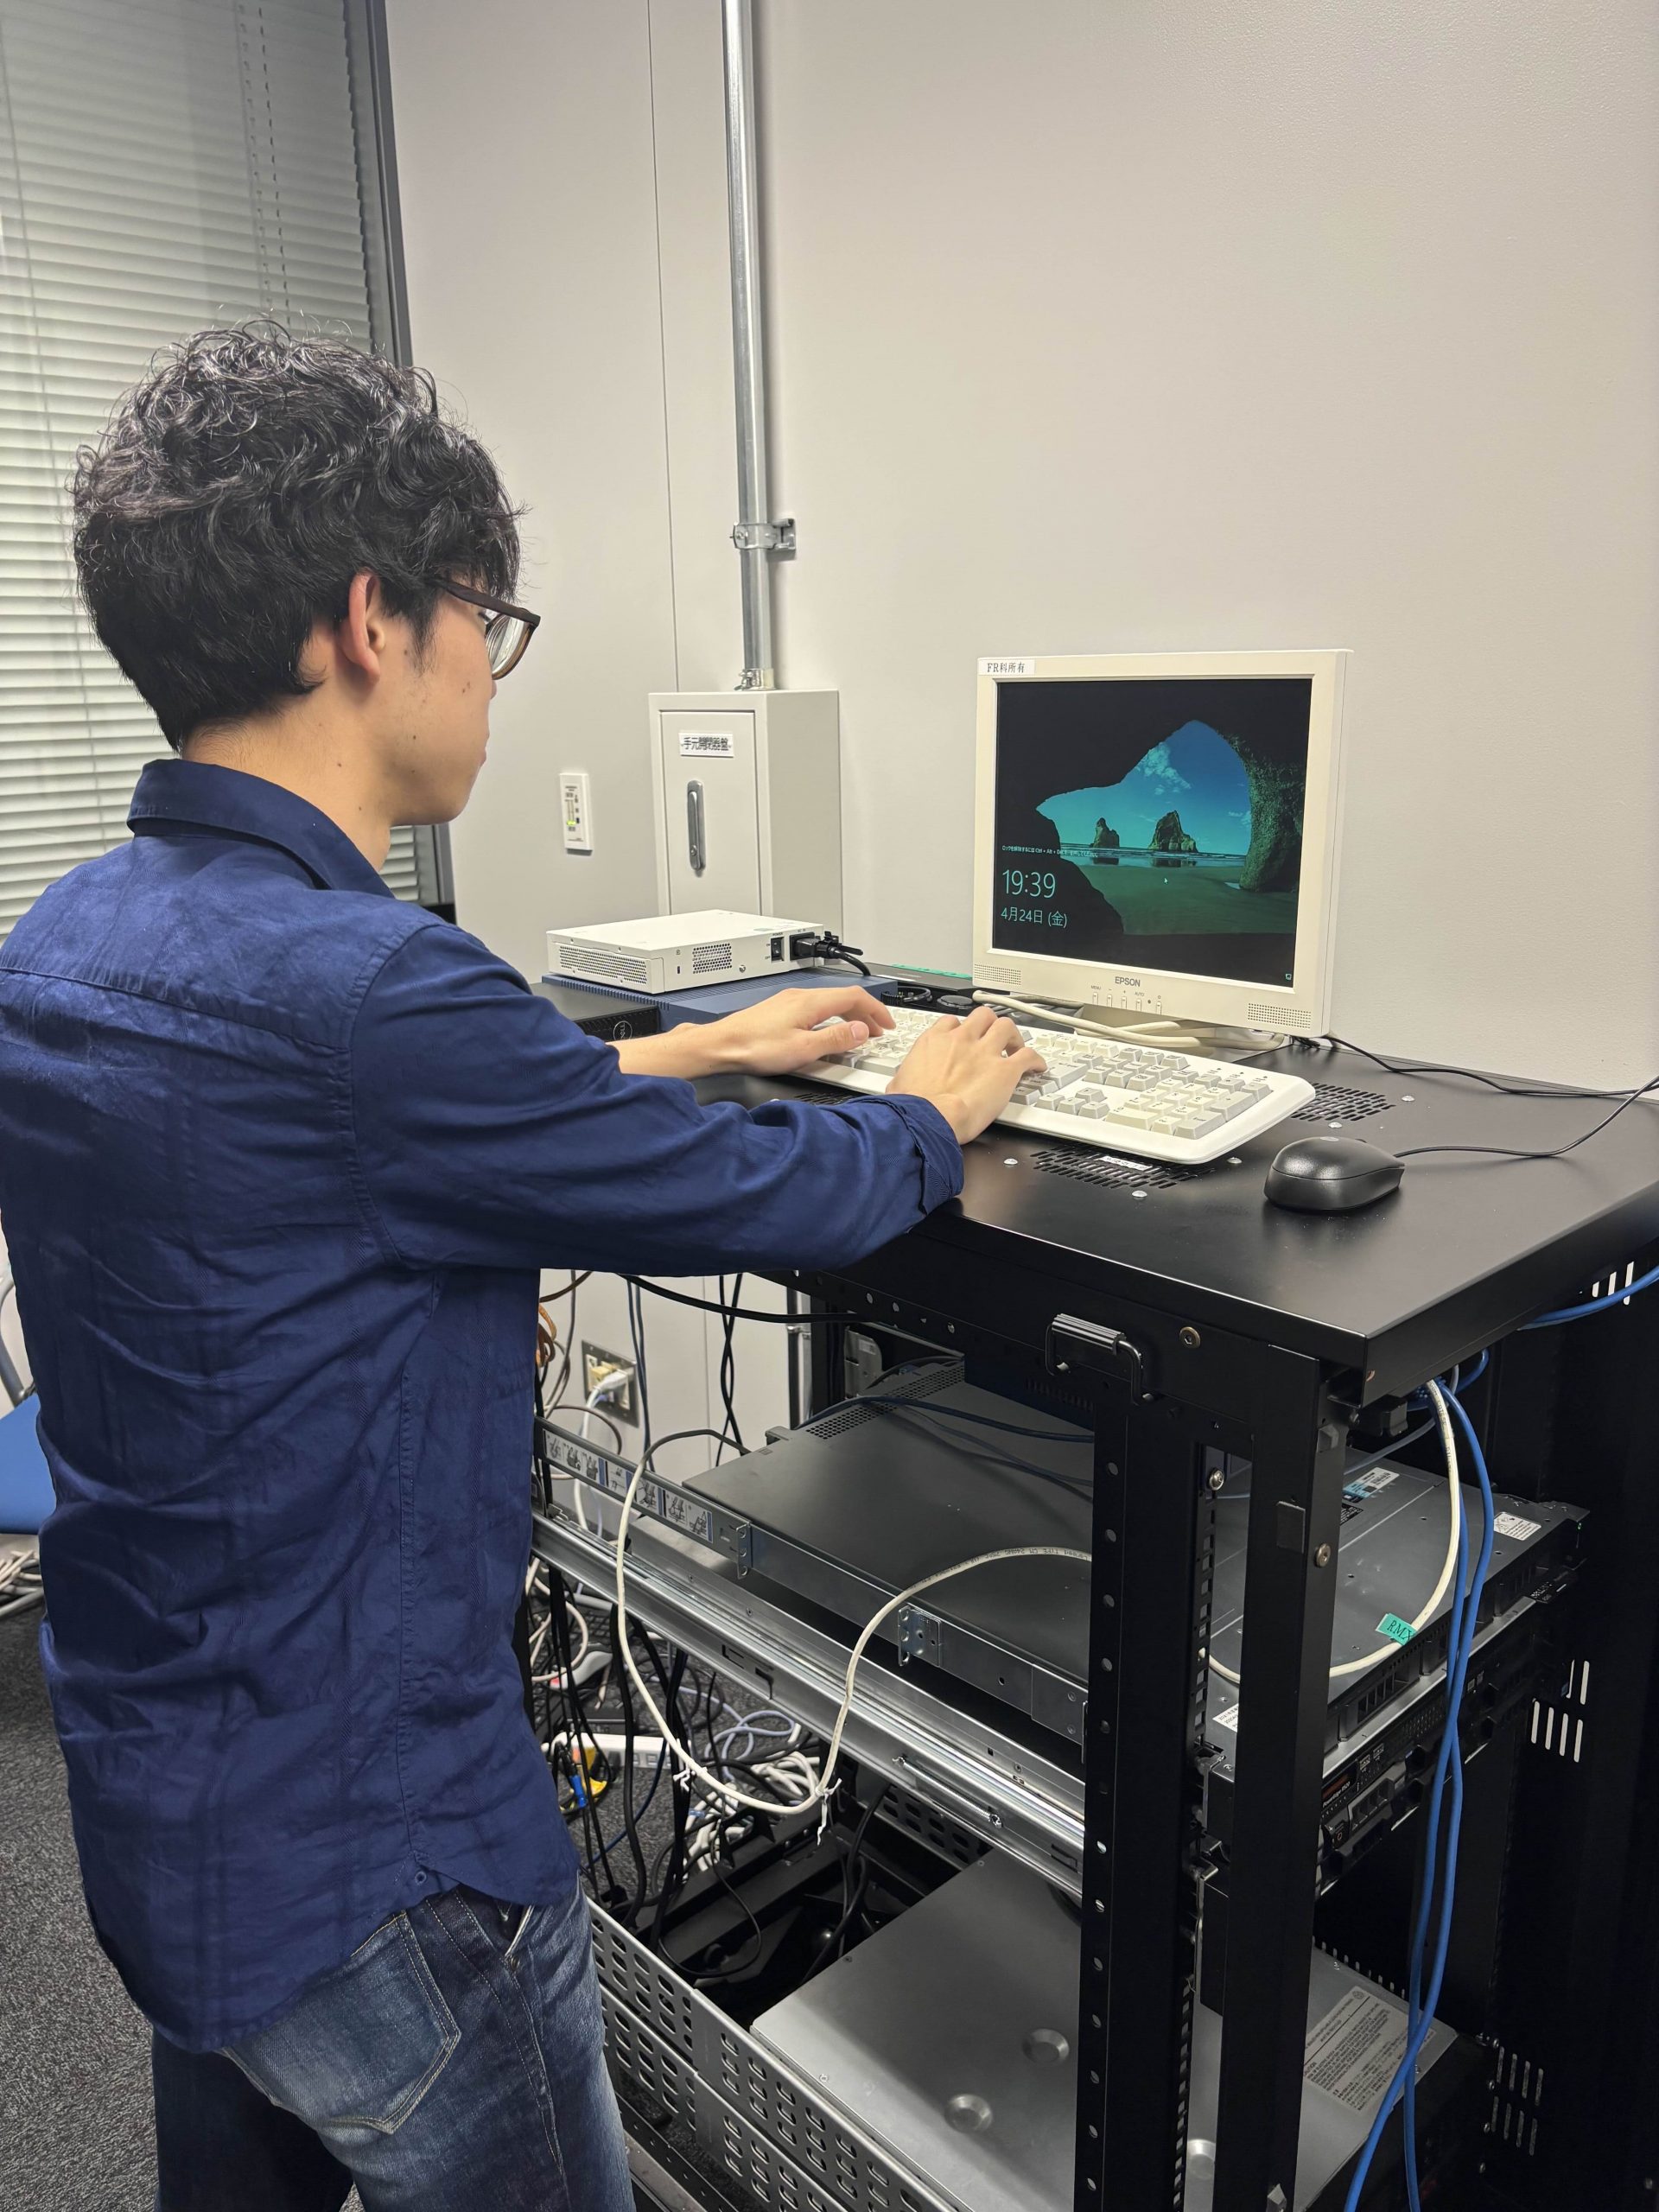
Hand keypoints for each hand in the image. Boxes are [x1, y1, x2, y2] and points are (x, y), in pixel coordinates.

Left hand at [704, 986, 896, 1077]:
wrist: (721, 1046)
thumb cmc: (755, 1047)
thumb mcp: (804, 1050)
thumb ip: (836, 1039)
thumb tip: (861, 1031)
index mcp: (811, 1002)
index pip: (855, 997)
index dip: (877, 1010)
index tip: (887, 1024)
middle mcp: (801, 996)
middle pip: (844, 997)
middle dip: (866, 1014)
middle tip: (878, 1031)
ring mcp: (789, 1001)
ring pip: (830, 1002)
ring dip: (849, 1016)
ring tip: (857, 1034)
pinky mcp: (780, 1010)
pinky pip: (816, 1008)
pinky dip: (832, 1018)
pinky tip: (828, 1032)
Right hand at [887, 1007, 1045, 1142]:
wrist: (928, 1118)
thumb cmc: (913, 1106)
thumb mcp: (899, 1083)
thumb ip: (905, 1076)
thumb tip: (899, 1084)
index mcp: (935, 1040)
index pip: (952, 1022)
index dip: (962, 1030)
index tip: (966, 1039)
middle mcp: (961, 1040)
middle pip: (983, 1016)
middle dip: (990, 1025)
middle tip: (994, 1038)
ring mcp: (985, 1052)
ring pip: (1007, 1027)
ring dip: (1014, 1036)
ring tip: (1016, 1047)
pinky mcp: (1005, 1070)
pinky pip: (1028, 1056)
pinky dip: (1035, 1059)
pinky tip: (1037, 1066)